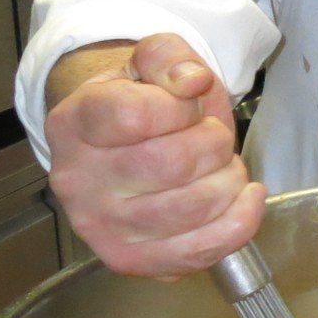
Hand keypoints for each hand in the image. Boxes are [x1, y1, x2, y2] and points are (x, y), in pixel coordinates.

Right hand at [45, 34, 264, 277]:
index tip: (187, 101)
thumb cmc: (141, 100)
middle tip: (212, 135)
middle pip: (173, 164)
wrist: (118, 147)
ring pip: (193, 207)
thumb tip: (193, 81)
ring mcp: (100, 227)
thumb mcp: (151, 60)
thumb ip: (170, 57)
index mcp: (74, 124)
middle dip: (214, 141)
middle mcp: (76, 181)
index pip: (135, 115)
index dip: (181, 105)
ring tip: (220, 165)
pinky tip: (244, 196)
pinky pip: (200, 251)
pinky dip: (240, 221)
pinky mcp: (130, 260)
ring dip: (229, 179)